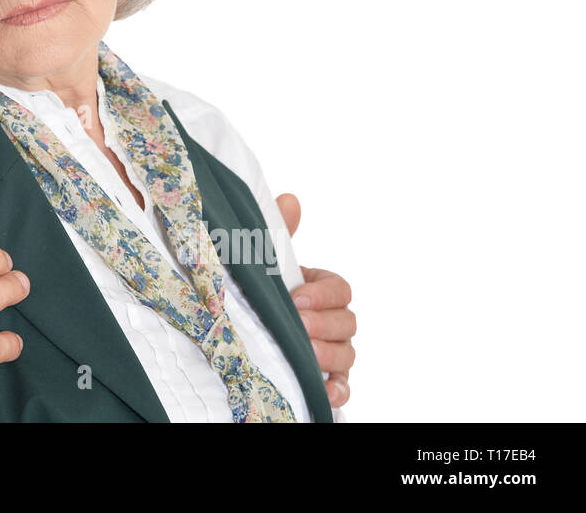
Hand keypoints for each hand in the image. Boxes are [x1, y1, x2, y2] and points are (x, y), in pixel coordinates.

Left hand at [275, 193, 355, 408]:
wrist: (241, 327)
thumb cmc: (260, 290)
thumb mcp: (264, 261)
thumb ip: (278, 233)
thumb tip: (289, 199)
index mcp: (320, 289)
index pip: (340, 288)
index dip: (323, 294)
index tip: (296, 297)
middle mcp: (332, 320)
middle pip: (348, 322)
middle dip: (324, 323)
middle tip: (299, 324)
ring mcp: (332, 350)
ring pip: (347, 354)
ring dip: (328, 354)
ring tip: (304, 353)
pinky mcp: (326, 378)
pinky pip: (343, 388)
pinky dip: (337, 390)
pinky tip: (324, 391)